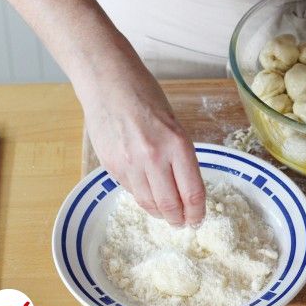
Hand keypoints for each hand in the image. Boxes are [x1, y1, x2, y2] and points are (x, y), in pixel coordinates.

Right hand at [82, 68, 205, 225]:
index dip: (197, 212)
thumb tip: (185, 189)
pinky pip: (131, 190)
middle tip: (183, 223)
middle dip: (179, 219)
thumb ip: (180, 156)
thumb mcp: (175, 125)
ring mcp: (129, 163)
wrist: (108, 82)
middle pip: (170, 205)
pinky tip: (148, 193)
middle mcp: (154, 157)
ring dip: (160, 213)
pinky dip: (142, 196)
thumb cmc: (146, 97)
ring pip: (148, 203)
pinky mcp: (111, 165)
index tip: (198, 219)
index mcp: (177, 144)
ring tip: (166, 214)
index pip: (192, 192)